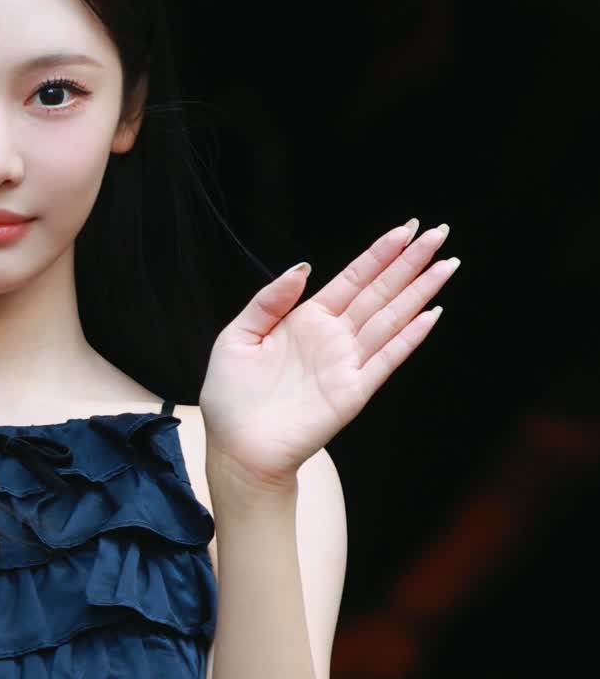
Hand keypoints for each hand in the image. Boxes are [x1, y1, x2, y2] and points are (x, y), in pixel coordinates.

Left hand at [199, 219, 460, 486]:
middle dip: (410, 263)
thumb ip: (269, 301)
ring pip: (391, 319)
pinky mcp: (353, 392)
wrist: (236, 449)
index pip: (352, 279)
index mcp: (306, 320)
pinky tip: (430, 315)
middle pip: (380, 292)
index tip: (406, 229)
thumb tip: (303, 267)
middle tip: (439, 233)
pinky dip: (409, 338)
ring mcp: (346, 364)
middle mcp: (332, 338)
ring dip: (420, 292)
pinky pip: (386, 359)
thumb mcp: (237, 337)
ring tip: (446, 265)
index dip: (379, 254)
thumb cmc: (231, 399)